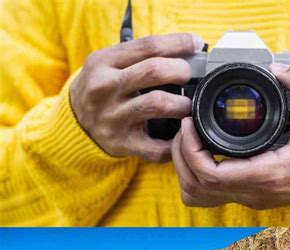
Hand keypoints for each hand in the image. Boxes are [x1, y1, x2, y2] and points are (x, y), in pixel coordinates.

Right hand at [70, 33, 203, 161]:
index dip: (177, 43)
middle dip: (181, 71)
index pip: (148, 46)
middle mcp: (105, 88)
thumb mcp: (109, 63)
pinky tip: (182, 134)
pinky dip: (175, 142)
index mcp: (103, 62)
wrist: (74, 122)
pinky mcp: (122, 143)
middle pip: (154, 71)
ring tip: (189, 105)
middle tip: (190, 76)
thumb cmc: (102, 88)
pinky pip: (156, 147)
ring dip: (182, 104)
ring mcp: (113, 117)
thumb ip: (139, 57)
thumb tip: (185, 54)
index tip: (196, 44)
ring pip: (158, 104)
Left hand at [172, 63, 289, 211]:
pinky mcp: (247, 196)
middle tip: (185, 128)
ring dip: (185, 169)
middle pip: (196, 186)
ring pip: (197, 196)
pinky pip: (208, 194)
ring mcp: (248, 197)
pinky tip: (201, 155)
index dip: (190, 150)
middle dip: (181, 155)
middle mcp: (254, 191)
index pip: (212, 175)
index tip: (190, 124)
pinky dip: (195, 176)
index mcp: (269, 174)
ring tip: (188, 142)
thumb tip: (278, 69)